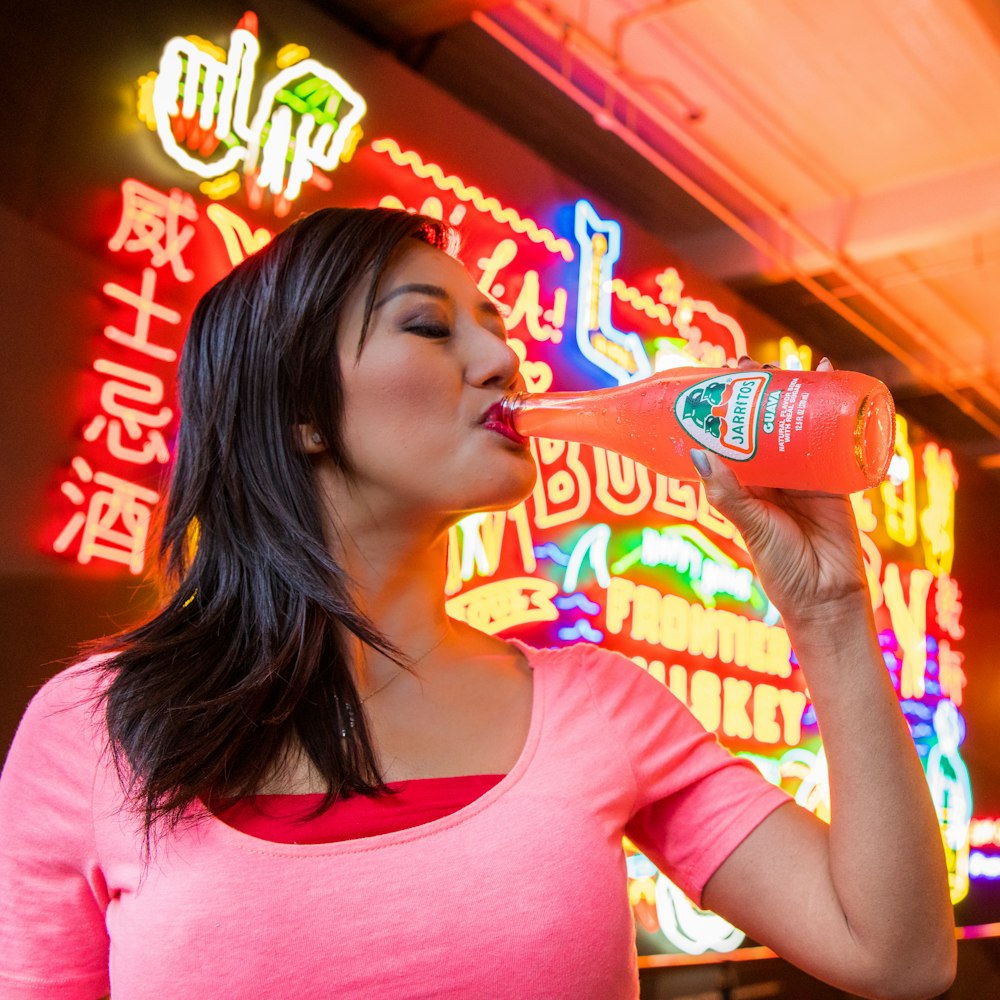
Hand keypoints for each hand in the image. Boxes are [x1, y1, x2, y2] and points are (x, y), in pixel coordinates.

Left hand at [690, 358, 868, 622]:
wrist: (827, 596)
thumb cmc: (781, 567)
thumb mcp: (749, 525)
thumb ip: (726, 493)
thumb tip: (698, 451)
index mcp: (745, 483)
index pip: (731, 437)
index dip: (724, 408)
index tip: (716, 378)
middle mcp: (773, 474)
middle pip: (764, 422)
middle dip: (758, 392)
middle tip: (750, 365)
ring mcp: (805, 472)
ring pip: (797, 423)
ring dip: (794, 392)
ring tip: (788, 364)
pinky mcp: (836, 475)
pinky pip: (835, 435)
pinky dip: (835, 406)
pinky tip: (831, 377)